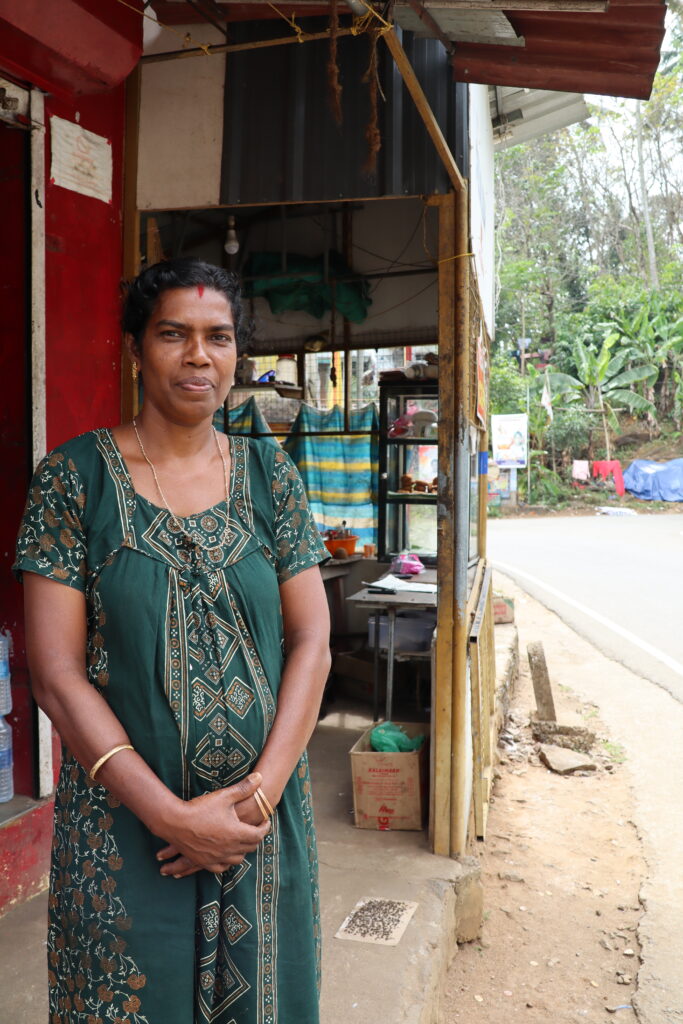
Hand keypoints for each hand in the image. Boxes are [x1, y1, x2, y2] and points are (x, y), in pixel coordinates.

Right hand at [156, 772, 270, 877]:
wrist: (175, 822)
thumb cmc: (200, 808)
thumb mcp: (224, 796)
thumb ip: (244, 788)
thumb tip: (260, 777)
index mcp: (237, 833)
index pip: (259, 834)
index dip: (265, 827)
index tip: (265, 820)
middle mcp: (229, 849)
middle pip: (250, 847)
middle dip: (255, 837)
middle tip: (255, 828)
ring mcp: (217, 858)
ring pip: (238, 859)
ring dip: (242, 850)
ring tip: (242, 841)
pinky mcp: (205, 862)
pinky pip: (222, 867)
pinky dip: (227, 861)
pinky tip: (226, 855)